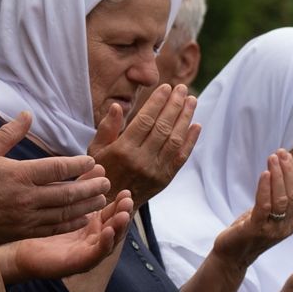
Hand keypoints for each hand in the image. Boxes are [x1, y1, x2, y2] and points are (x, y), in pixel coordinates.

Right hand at [0, 112, 110, 244]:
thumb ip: (10, 132)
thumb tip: (28, 113)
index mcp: (19, 174)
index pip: (57, 168)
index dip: (78, 165)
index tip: (91, 161)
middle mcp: (26, 197)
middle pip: (67, 192)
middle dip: (90, 186)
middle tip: (106, 180)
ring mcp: (25, 217)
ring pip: (64, 212)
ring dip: (86, 205)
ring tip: (101, 199)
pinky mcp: (22, 232)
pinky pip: (53, 228)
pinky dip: (71, 223)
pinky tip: (83, 218)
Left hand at [0, 193, 133, 284]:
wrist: (21, 250)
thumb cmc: (43, 225)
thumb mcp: (66, 202)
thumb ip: (81, 186)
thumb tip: (98, 165)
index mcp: (92, 224)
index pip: (112, 213)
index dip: (120, 203)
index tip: (125, 190)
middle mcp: (93, 239)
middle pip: (115, 226)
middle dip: (123, 212)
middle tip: (128, 198)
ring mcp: (87, 252)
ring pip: (110, 240)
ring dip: (119, 227)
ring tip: (123, 214)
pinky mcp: (78, 263)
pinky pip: (96, 254)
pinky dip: (105, 244)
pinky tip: (108, 231)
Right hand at [89, 84, 199, 205]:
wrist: (111, 204)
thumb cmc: (101, 172)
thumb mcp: (96, 149)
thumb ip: (107, 128)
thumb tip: (117, 106)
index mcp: (123, 150)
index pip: (145, 120)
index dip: (157, 102)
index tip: (166, 87)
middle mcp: (141, 160)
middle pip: (163, 127)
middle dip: (175, 104)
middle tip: (182, 88)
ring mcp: (155, 170)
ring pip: (175, 139)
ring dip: (185, 118)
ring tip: (192, 101)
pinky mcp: (165, 179)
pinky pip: (181, 157)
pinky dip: (191, 141)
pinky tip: (196, 125)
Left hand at [211, 150, 292, 270]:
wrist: (230, 256)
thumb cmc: (246, 232)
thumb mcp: (264, 214)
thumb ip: (274, 199)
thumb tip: (277, 173)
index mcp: (290, 223)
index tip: (286, 155)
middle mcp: (286, 227)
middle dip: (288, 170)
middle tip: (281, 152)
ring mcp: (273, 230)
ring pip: (282, 198)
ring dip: (278, 175)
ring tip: (272, 157)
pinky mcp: (257, 229)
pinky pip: (264, 205)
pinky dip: (265, 187)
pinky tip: (264, 173)